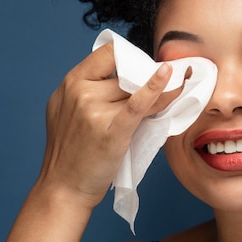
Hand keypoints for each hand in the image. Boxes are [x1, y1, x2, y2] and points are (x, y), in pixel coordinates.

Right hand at [36, 43, 178, 208]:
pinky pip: (138, 104)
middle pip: (128, 72)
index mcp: (71, 82)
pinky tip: (170, 78)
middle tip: (169, 83)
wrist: (64, 188)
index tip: (143, 70)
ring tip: (177, 89)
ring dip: (160, 91)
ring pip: (138, 90)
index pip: (110, 52)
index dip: (131, 59)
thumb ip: (90, 89)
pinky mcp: (112, 131)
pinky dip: (156, 89)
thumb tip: (128, 77)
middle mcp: (80, 91)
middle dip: (148, 79)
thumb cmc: (72, 152)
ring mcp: (94, 110)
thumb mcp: (70, 110)